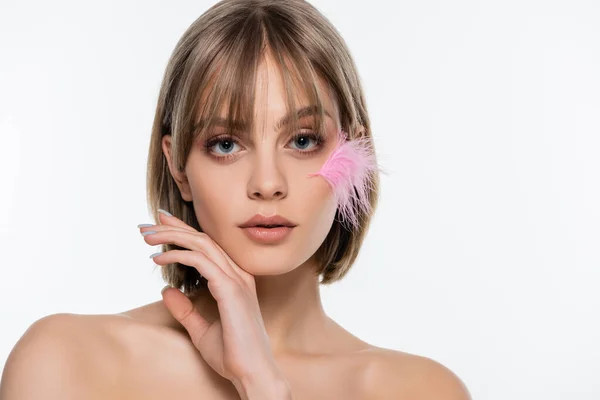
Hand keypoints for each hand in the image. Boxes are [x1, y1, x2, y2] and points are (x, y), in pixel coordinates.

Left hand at [138, 211, 289, 395]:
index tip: (161, 224)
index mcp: (236, 280)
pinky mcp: (230, 289)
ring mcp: (237, 280)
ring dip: (171, 237)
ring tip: (146, 236)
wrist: (251, 373)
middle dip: (174, 228)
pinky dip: (177, 255)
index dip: (184, 232)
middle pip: (203, 239)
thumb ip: (186, 309)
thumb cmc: (232, 354)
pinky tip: (158, 258)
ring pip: (201, 245)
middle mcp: (238, 274)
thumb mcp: (201, 329)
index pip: (208, 247)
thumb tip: (167, 290)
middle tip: (147, 224)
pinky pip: (201, 261)